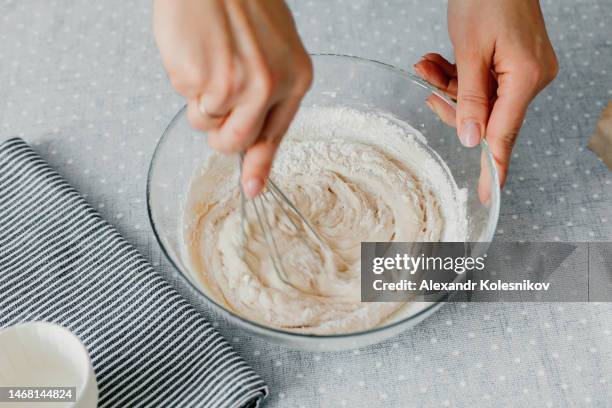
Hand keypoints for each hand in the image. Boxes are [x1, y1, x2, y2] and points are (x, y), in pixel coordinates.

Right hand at [154, 0, 311, 196]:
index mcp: (295, 78)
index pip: (275, 135)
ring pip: (204, 124)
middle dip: (218, 132)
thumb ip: (271, 91)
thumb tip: (254, 133)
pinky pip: (184, 99)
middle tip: (213, 100)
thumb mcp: (275, 46)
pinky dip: (183, 78)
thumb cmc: (241, 0)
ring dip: (198, 101)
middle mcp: (269, 88)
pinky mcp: (199, 80)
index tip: (251, 189)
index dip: (259, 165)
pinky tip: (194, 49)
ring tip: (206, 59)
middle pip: (234, 142)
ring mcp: (234, 86)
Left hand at [414, 0, 557, 202]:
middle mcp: (531, 79)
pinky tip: (438, 62)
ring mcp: (525, 71)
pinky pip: (483, 82)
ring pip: (479, 99)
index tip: (490, 195)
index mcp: (526, 78)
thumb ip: (469, 98)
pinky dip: (459, 76)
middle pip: (486, 116)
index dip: (494, 167)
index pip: (504, 135)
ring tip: (428, 64)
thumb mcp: (469, 50)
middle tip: (427, 84)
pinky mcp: (514, 63)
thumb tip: (472, 138)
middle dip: (452, 105)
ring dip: (450, 85)